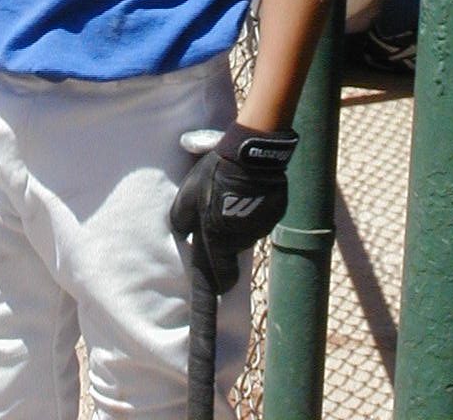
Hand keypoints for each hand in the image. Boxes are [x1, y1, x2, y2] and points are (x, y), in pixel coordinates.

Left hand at [170, 122, 297, 293]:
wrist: (250, 156)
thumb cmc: (213, 177)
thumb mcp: (186, 196)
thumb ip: (180, 220)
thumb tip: (179, 232)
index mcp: (218, 240)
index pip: (220, 280)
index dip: (217, 288)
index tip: (217, 296)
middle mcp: (240, 241)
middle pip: (232, 253)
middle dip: (225, 244)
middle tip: (218, 220)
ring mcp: (260, 229)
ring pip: (246, 234)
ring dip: (238, 223)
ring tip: (231, 195)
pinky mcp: (274, 215)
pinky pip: (261, 219)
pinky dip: (254, 210)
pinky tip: (248, 190)